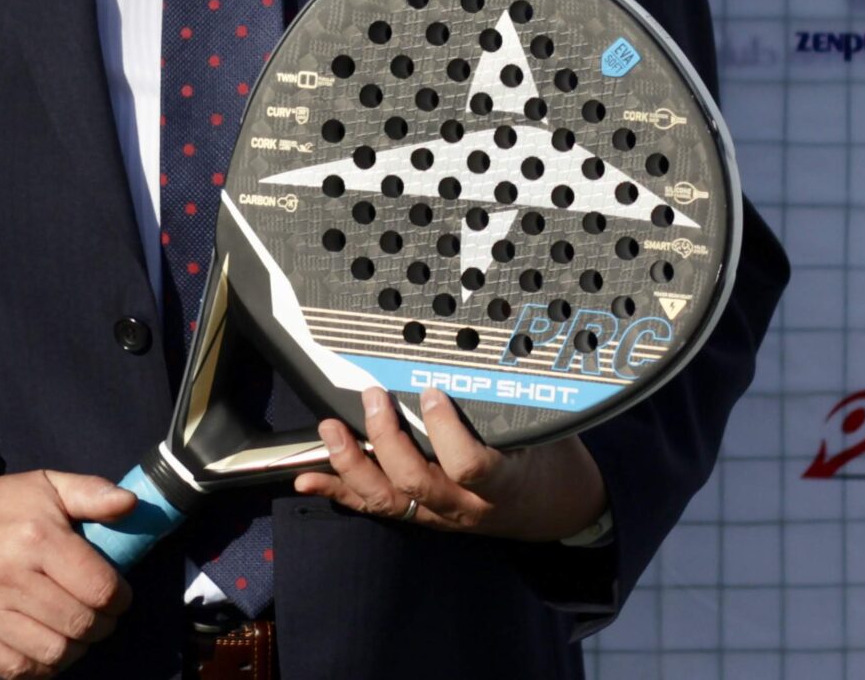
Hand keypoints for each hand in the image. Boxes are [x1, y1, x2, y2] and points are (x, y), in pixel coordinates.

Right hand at [0, 466, 135, 678]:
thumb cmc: (5, 505)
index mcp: (34, 536)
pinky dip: (41, 664)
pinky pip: (18, 669)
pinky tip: (45, 641)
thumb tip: (131, 503)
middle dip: (102, 624)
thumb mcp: (49, 485)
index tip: (118, 594)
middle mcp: (4, 575)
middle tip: (100, 614)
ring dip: (75, 647)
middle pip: (79, 625)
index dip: (120, 597)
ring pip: (53, 653)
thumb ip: (93, 493)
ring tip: (74, 628)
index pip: (99, 588)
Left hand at [291, 385, 609, 542]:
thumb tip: (487, 346)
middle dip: (386, 440)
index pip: (470, 466)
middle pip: (417, 482)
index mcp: (502, 480)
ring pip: (389, 500)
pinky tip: (308, 478)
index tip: (433, 391)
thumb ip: (515, 402)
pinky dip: (339, 491)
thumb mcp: (545, 430)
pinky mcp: (421, 518)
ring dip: (353, 464)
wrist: (556, 508)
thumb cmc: (549, 459)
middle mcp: (465, 506)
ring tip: (330, 430)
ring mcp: (440, 515)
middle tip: (373, 397)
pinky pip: (376, 508)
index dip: (445, 432)